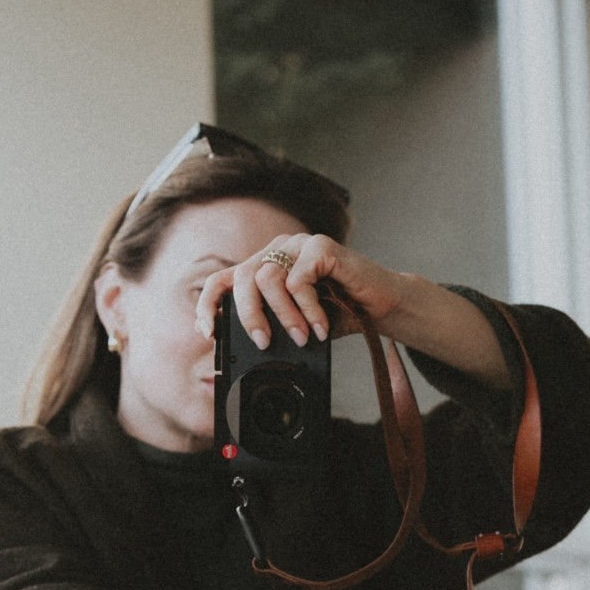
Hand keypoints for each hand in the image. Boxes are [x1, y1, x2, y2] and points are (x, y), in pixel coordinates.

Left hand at [194, 233, 410, 349]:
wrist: (381, 306)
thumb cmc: (339, 313)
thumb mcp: (295, 324)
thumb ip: (271, 325)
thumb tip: (243, 344)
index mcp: (265, 265)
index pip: (224, 278)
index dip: (209, 303)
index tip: (208, 332)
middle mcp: (278, 249)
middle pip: (243, 277)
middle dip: (249, 315)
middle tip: (263, 342)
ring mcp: (298, 244)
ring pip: (269, 278)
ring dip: (284, 316)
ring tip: (301, 337)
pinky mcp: (320, 246)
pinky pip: (298, 279)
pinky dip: (307, 308)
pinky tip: (320, 326)